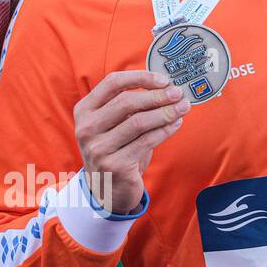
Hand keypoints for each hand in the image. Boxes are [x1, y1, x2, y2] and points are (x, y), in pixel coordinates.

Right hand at [73, 71, 189, 213]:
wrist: (105, 189)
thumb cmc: (114, 149)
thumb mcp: (111, 124)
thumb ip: (128, 106)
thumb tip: (164, 87)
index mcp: (84, 110)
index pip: (111, 83)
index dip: (139, 78)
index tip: (162, 80)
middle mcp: (86, 128)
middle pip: (127, 102)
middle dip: (157, 96)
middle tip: (178, 93)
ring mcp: (98, 148)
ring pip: (139, 122)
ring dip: (165, 112)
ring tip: (183, 108)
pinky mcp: (114, 165)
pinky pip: (146, 142)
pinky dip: (165, 130)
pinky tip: (175, 124)